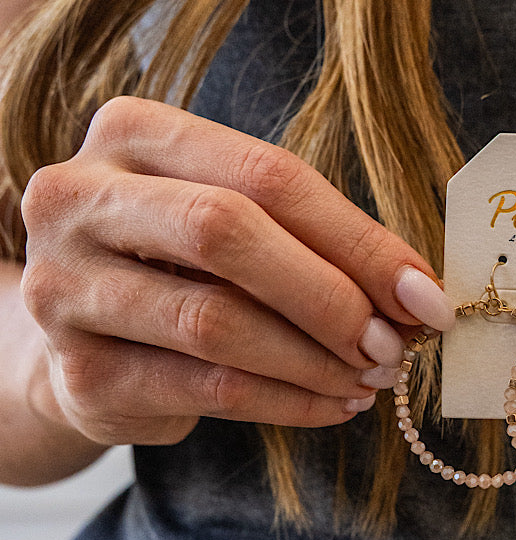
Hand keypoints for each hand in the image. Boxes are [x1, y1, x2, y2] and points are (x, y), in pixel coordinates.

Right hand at [19, 96, 456, 445]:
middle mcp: (80, 198)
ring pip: (215, 322)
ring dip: (315, 360)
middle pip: (226, 233)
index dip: (357, 239)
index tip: (425, 295)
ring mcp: (65, 287)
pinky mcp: (80, 373)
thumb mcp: (233, 224)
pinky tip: (333, 405)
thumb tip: (416, 295)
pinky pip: (207, 389)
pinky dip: (288, 402)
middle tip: (394, 344)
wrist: (78, 341)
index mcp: (134, 135)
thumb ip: (309, 238)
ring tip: (371, 378)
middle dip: (330, 296)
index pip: (265, 175)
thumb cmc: (180, 266)